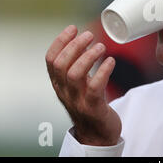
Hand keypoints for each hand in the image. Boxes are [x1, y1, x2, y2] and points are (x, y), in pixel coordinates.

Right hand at [45, 25, 120, 145]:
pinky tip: (111, 62)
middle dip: (74, 46)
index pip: (51, 60)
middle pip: (61, 65)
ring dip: (88, 57)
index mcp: (59, 84)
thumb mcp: (78, 84)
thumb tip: (83, 39)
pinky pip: (95, 87)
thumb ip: (77, 66)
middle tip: (89, 35)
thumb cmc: (90, 104)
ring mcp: (78, 101)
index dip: (60, 41)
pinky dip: (103, 71)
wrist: (97, 134)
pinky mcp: (94, 108)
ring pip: (74, 75)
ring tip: (101, 46)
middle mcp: (65, 92)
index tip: (72, 28)